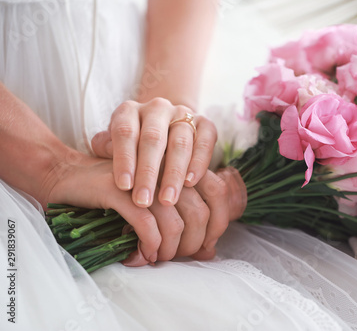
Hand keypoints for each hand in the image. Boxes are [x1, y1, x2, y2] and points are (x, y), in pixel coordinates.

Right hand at [46, 153, 245, 264]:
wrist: (70, 175)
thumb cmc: (119, 195)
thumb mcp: (157, 205)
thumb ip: (185, 223)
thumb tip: (210, 252)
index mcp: (180, 166)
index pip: (218, 193)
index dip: (217, 225)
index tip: (204, 246)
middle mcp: (166, 168)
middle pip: (200, 212)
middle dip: (192, 244)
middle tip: (177, 257)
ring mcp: (143, 179)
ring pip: (175, 222)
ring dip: (170, 249)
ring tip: (159, 258)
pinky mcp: (118, 189)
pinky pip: (146, 224)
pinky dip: (149, 245)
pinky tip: (143, 253)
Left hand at [91, 98, 216, 207]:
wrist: (165, 130)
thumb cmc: (132, 147)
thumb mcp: (113, 146)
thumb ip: (107, 149)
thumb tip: (105, 153)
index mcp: (129, 110)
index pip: (125, 132)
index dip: (124, 159)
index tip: (124, 186)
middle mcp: (157, 108)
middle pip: (153, 138)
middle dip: (148, 172)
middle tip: (143, 201)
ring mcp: (183, 113)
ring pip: (180, 142)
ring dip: (173, 173)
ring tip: (168, 200)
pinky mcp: (205, 123)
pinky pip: (204, 142)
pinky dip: (198, 162)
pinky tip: (190, 183)